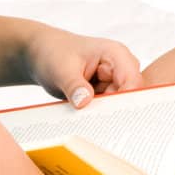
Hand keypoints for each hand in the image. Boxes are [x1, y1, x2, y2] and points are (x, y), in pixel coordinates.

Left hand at [22, 25, 144, 109]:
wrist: (42, 54)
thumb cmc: (53, 53)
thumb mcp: (60, 70)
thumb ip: (74, 86)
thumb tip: (84, 102)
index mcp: (115, 54)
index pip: (132, 81)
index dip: (126, 101)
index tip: (113, 118)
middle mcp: (120, 68)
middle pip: (129, 97)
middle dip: (114, 111)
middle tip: (94, 121)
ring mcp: (113, 82)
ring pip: (118, 106)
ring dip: (103, 115)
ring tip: (84, 117)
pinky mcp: (105, 93)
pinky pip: (107, 109)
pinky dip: (97, 115)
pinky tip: (83, 118)